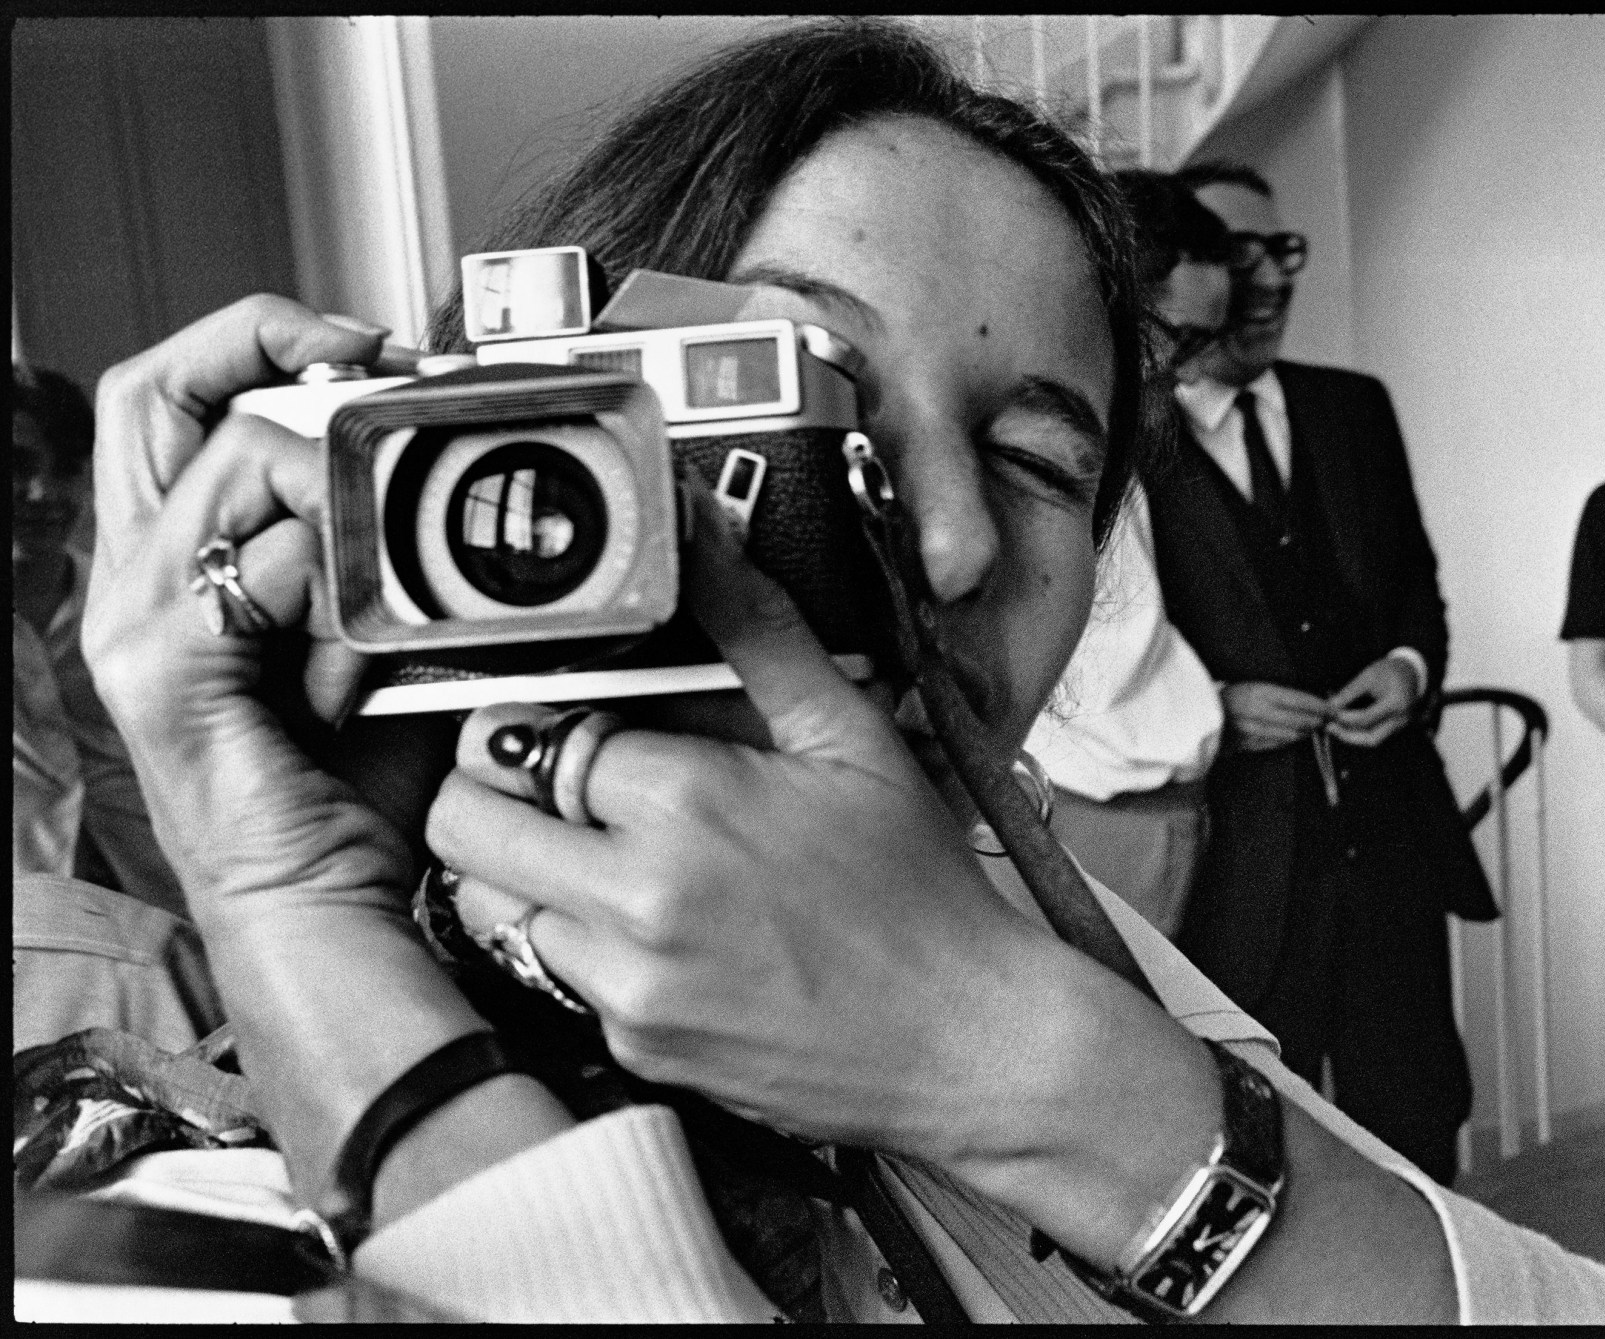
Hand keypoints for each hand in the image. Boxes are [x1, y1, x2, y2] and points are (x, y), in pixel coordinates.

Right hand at [80, 295, 409, 923]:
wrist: (322, 892)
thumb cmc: (347, 778)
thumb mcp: (382, 630)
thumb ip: (390, 552)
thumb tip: (454, 473)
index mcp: (176, 553)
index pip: (174, 393)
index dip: (261, 342)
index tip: (365, 345)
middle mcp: (135, 573)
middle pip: (150, 390)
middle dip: (262, 345)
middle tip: (364, 355)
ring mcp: (135, 619)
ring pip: (233, 460)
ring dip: (338, 490)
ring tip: (386, 567)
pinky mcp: (163, 668)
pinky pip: (259, 562)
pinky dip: (335, 577)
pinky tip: (366, 632)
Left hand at [429, 490, 1200, 1162]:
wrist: (965, 1042)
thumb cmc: (920, 891)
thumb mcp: (848, 735)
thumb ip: (756, 626)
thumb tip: (702, 526)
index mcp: (688, 802)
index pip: (531, 731)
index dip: (555, 714)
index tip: (588, 717)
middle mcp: (638, 896)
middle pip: (467, 816)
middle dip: (499, 784)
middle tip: (564, 777)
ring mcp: (627, 983)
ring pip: (486, 901)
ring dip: (524, 866)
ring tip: (606, 852)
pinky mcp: (631, 1046)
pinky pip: (547, 976)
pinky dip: (579, 943)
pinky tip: (659, 926)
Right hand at [1220, 681, 1330, 751]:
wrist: (1197, 712)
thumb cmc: (1229, 697)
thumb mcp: (1252, 687)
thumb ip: (1277, 696)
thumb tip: (1307, 704)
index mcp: (1260, 692)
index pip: (1298, 700)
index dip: (1318, 706)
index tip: (1331, 709)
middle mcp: (1257, 711)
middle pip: (1297, 720)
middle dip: (1316, 721)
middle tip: (1327, 721)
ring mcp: (1252, 729)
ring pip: (1288, 735)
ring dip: (1304, 733)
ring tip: (1313, 729)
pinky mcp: (1246, 743)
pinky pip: (1273, 745)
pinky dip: (1287, 741)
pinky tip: (1294, 738)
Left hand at [1325, 654, 1422, 747]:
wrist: (1410, 672)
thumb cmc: (1389, 670)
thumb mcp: (1368, 675)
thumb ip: (1349, 692)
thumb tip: (1329, 706)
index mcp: (1396, 703)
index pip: (1366, 718)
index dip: (1345, 718)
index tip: (1330, 713)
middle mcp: (1401, 719)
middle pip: (1372, 738)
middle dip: (1348, 735)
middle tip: (1329, 727)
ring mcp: (1400, 726)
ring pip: (1374, 740)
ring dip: (1353, 737)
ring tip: (1335, 727)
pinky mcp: (1396, 727)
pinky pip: (1377, 735)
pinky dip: (1360, 733)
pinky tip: (1346, 726)